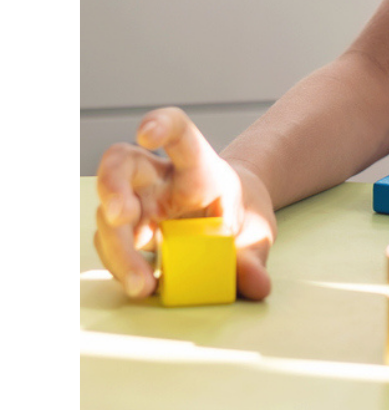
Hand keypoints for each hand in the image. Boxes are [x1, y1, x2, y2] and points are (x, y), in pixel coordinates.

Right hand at [94, 107, 276, 300]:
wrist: (227, 221)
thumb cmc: (238, 216)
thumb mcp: (255, 232)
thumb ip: (253, 256)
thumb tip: (257, 284)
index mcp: (198, 166)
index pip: (179, 134)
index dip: (161, 125)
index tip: (146, 133)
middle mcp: (160, 179)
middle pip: (123, 162)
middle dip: (112, 184)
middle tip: (120, 214)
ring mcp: (139, 203)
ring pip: (109, 210)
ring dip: (117, 245)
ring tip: (140, 282)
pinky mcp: (128, 231)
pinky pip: (110, 244)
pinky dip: (119, 265)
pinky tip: (139, 284)